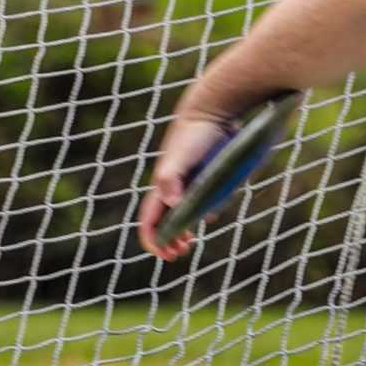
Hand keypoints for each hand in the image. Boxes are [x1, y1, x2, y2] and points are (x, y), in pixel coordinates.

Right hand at [137, 110, 232, 260]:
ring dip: (183, 229)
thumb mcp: (180, 157)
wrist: (215, 110)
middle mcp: (174, 186)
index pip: (150, 221)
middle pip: (166, 220)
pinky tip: (210, 216)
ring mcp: (191, 181)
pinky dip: (202, 212)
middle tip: (181, 252)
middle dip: (170, 239)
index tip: (166, 255)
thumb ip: (171, 179)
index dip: (154, 240)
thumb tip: (173, 206)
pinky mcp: (208, 175)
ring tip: (190, 242)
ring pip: (183, 211)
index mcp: (162, 187)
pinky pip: (202, 199)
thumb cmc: (194, 134)